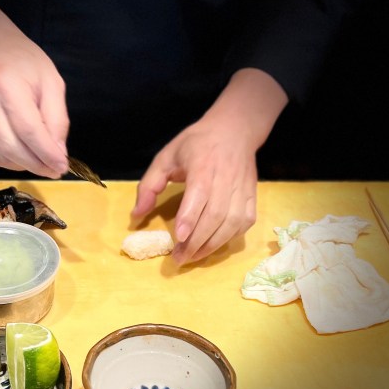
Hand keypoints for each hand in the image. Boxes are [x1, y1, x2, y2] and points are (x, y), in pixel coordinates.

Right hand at [0, 0, 68, 177]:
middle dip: (37, 164)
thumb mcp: (52, 82)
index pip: (28, 129)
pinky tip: (29, 157)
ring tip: (45, 165)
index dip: (46, 152)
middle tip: (56, 170)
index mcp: (9, 86)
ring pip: (2, 154)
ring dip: (27, 166)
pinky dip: (15, 161)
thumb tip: (58, 152)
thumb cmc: (26, 61)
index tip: (63, 165)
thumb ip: (57, 118)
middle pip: (12, 146)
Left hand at [131, 68, 287, 264]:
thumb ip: (149, 185)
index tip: (179, 237)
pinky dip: (229, 238)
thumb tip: (136, 215)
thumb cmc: (196, 144)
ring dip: (212, 245)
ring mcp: (242, 189)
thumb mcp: (166, 157)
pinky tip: (214, 245)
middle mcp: (225, 178)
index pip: (199, 193)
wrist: (234, 130)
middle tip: (179, 258)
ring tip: (194, 257)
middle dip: (197, 241)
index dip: (190, 216)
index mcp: (202, 165)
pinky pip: (244, 223)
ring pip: (231, 223)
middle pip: (215, 215)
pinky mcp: (251, 197)